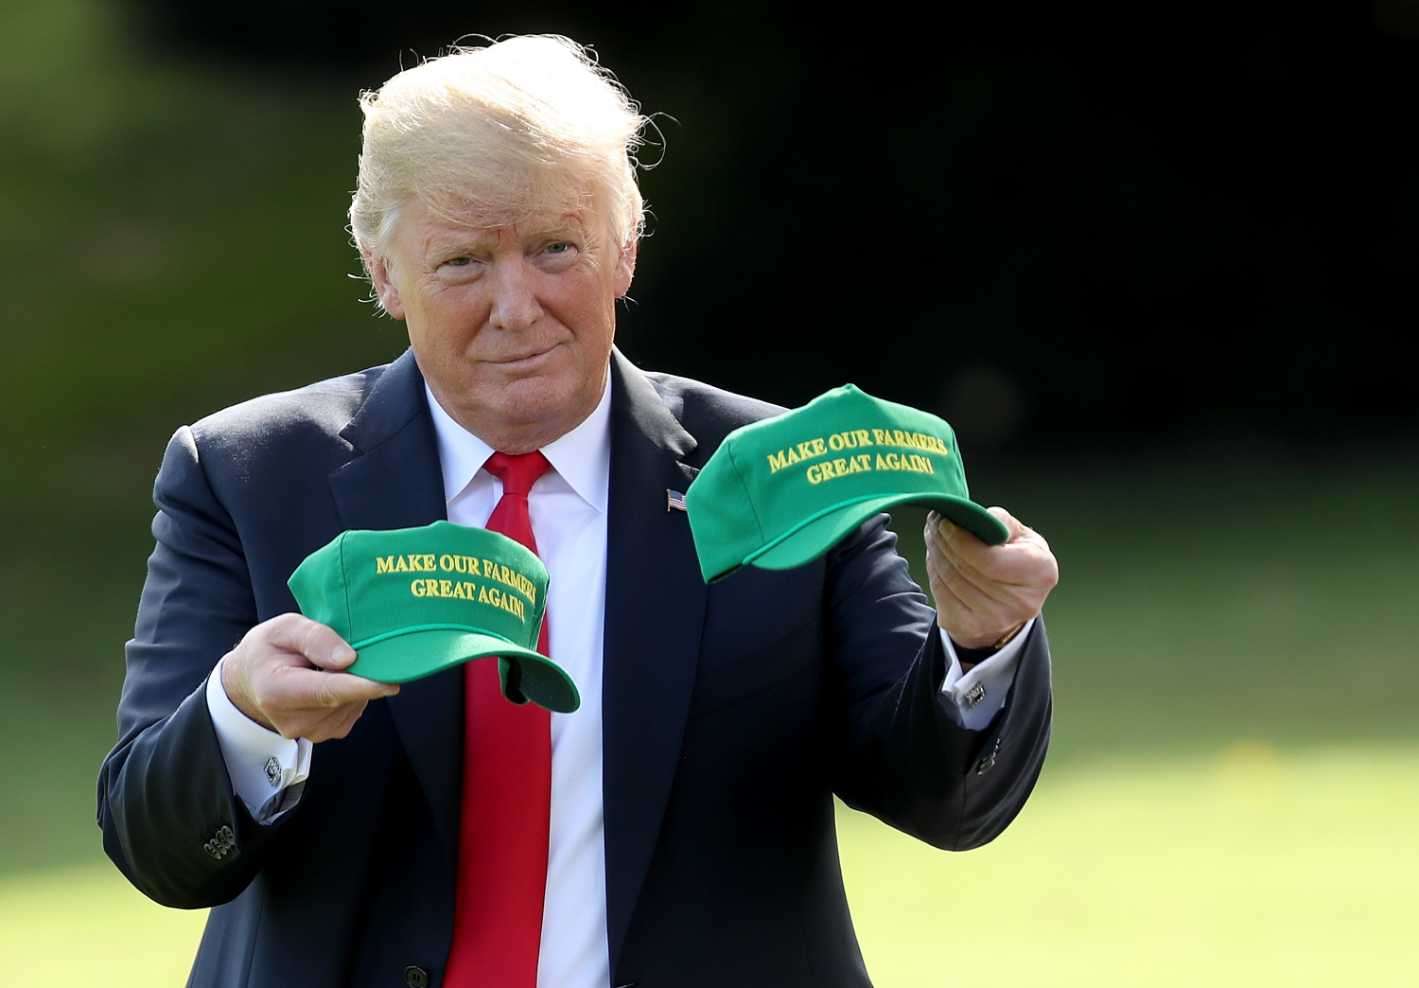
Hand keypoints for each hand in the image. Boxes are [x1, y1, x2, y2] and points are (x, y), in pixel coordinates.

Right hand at [219, 613, 398, 741]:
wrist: (251, 681)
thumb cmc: (268, 650)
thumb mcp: (284, 628)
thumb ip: (314, 638)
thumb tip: (348, 658)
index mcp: (277, 691)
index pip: (327, 691)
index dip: (361, 686)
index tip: (390, 682)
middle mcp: (293, 720)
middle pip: (345, 697)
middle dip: (359, 674)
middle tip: (348, 650)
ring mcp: (310, 731)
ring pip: (354, 704)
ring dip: (355, 683)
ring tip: (330, 666)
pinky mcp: (325, 733)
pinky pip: (353, 710)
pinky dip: (353, 693)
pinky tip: (335, 680)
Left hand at [923, 507, 1058, 649]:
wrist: (1011, 601)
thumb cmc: (1016, 560)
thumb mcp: (1022, 536)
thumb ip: (1001, 521)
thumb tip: (973, 517)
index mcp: (1040, 573)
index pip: (990, 559)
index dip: (961, 540)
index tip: (946, 521)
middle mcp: (1020, 603)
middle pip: (966, 569)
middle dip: (944, 541)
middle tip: (934, 522)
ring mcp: (994, 620)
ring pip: (949, 580)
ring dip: (936, 553)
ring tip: (934, 535)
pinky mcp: (968, 627)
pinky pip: (941, 594)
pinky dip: (934, 571)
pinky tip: (936, 557)